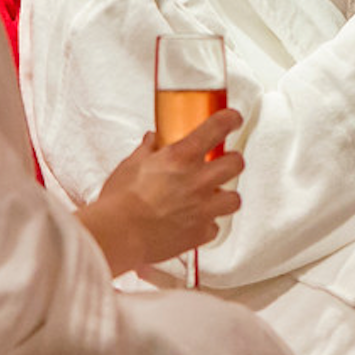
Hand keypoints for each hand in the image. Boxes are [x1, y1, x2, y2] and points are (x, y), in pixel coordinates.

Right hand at [78, 111, 244, 275]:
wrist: (117, 235)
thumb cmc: (119, 201)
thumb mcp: (130, 165)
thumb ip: (147, 150)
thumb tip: (152, 140)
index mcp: (181, 157)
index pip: (218, 127)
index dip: (230, 119)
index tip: (232, 119)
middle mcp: (198, 181)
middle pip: (236, 163)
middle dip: (232, 160)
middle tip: (223, 162)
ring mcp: (203, 208)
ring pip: (234, 199)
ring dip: (225, 196)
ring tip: (213, 196)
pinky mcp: (200, 233)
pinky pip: (213, 228)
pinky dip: (206, 225)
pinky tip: (195, 222)